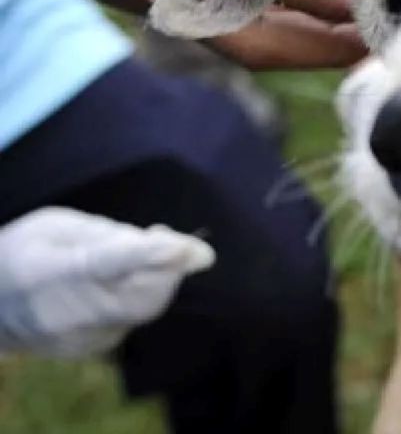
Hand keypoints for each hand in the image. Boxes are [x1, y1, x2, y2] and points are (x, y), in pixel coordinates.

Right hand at [0, 208, 214, 357]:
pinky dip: (143, 293)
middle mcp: (65, 315)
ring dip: (159, 277)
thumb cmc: (26, 252)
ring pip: (146, 307)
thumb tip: (168, 244)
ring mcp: (79, 340)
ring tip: (140, 255)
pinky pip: (135, 318)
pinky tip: (125, 280)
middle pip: (145, 295)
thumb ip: (110, 235)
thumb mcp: (57, 226)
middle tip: (170, 239)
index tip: (198, 251)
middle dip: (171, 266)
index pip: (110, 265)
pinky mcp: (92, 349)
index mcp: (50, 273)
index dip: (154, 257)